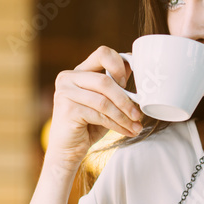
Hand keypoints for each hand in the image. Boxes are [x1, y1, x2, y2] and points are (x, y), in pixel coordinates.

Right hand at [45, 46, 143, 167]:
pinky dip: (116, 125)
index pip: (102, 54)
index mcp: (79, 71)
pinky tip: (126, 131)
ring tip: (136, 126)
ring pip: (104, 101)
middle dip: (126, 100)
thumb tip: (135, 66)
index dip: (120, 66)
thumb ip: (116, 84)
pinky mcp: (67, 109)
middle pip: (105, 81)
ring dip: (124, 116)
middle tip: (138, 114)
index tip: (130, 84)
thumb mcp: (105, 101)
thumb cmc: (89, 124)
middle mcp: (68, 77)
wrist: (68, 149)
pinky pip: (99, 115)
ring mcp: (65, 92)